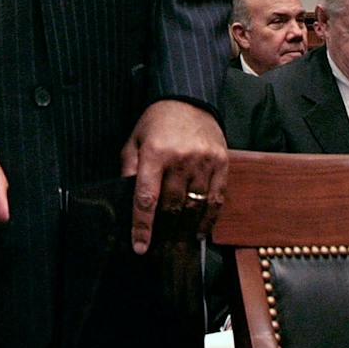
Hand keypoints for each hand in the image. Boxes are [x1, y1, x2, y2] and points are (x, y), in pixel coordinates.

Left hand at [118, 100, 226, 253]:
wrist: (190, 98)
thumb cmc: (157, 122)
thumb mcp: (135, 139)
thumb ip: (129, 168)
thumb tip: (127, 200)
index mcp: (154, 153)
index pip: (146, 198)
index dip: (142, 226)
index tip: (140, 247)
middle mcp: (180, 159)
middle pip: (171, 206)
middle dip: (164, 231)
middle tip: (159, 249)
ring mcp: (204, 162)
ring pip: (194, 206)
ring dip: (185, 229)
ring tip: (177, 243)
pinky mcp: (221, 163)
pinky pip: (216, 199)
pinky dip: (208, 219)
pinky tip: (200, 231)